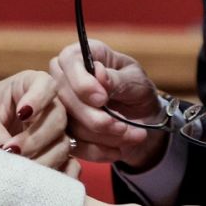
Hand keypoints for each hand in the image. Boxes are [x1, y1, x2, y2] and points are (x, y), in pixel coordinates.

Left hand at [0, 69, 73, 170]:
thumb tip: (5, 151)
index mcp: (29, 85)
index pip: (46, 85)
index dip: (39, 99)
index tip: (21, 114)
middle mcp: (48, 106)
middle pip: (58, 118)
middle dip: (35, 138)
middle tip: (12, 150)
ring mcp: (54, 132)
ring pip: (62, 143)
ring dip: (43, 158)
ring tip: (18, 169)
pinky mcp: (54, 154)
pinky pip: (71, 166)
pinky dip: (62, 174)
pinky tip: (43, 180)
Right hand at [50, 38, 168, 169]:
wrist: (144, 120)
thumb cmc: (138, 90)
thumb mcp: (136, 81)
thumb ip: (117, 79)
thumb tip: (98, 73)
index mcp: (82, 55)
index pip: (68, 61)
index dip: (81, 82)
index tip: (103, 98)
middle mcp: (65, 78)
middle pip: (63, 98)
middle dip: (95, 118)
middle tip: (124, 126)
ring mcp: (61, 106)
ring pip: (70, 125)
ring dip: (104, 136)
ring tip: (132, 135)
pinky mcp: (65, 132)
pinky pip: (74, 146)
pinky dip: (99, 151)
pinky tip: (119, 149)